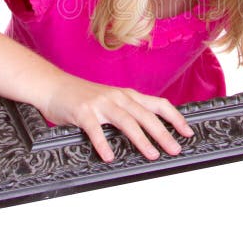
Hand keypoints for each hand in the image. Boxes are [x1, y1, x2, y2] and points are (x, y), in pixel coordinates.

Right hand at [41, 76, 194, 162]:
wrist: (54, 86)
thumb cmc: (83, 97)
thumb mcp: (111, 101)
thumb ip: (128, 112)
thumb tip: (150, 132)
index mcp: (128, 95)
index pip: (159, 105)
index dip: (176, 118)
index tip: (188, 132)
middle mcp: (118, 97)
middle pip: (147, 115)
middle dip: (163, 133)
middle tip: (175, 148)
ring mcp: (101, 104)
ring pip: (127, 121)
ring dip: (141, 139)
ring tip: (152, 154)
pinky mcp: (83, 112)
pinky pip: (96, 130)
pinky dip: (103, 144)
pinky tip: (109, 157)